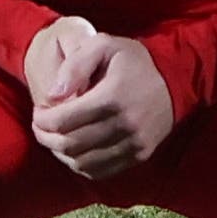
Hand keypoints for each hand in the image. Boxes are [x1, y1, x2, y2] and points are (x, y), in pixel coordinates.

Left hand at [24, 18, 178, 180]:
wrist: (178, 79)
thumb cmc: (134, 61)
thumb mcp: (104, 45)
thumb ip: (75, 65)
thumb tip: (52, 95)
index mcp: (112, 96)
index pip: (64, 120)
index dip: (42, 120)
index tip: (38, 112)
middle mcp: (125, 125)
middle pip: (70, 145)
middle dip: (46, 138)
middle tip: (40, 127)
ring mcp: (134, 144)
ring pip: (83, 163)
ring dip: (61, 154)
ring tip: (55, 138)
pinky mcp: (139, 155)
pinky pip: (101, 172)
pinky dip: (81, 165)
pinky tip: (75, 151)